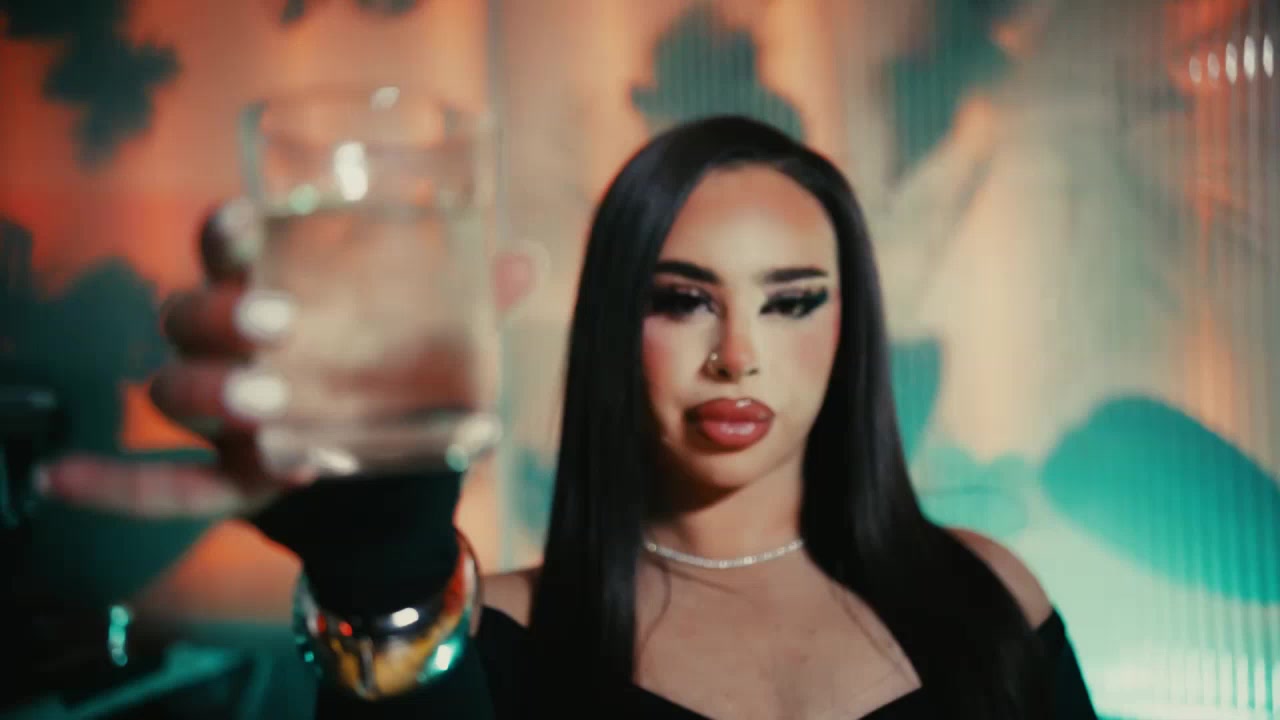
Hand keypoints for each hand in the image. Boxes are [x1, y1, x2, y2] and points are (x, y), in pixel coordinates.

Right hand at [40, 199, 538, 518]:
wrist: (400, 486)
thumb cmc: (408, 390)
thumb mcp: (446, 347)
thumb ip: (476, 306)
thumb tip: (528, 260)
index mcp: (282, 298)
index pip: (235, 251)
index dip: (229, 232)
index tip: (246, 220)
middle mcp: (238, 350)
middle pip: (189, 315)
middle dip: (221, 316)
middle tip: (276, 324)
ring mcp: (226, 416)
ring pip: (174, 390)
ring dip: (203, 391)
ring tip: (261, 404)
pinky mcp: (228, 477)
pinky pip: (160, 482)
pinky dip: (112, 483)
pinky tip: (60, 480)